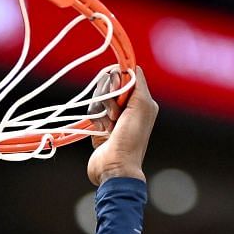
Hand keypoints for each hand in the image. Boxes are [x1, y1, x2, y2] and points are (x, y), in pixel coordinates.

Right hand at [87, 69, 156, 185]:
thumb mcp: (142, 106)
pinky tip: (102, 132)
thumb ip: (137, 82)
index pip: (124, 74)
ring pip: (98, 96)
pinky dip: (94, 119)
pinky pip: (91, 110)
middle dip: (108, 97)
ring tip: (108, 126)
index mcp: (141, 99)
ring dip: (101, 110)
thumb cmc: (131, 139)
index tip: (116, 90)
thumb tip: (132, 66)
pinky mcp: (100, 124)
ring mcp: (113, 115)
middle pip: (108, 83)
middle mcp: (128, 105)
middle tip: (115, 114)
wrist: (115, 166)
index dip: (116, 78)